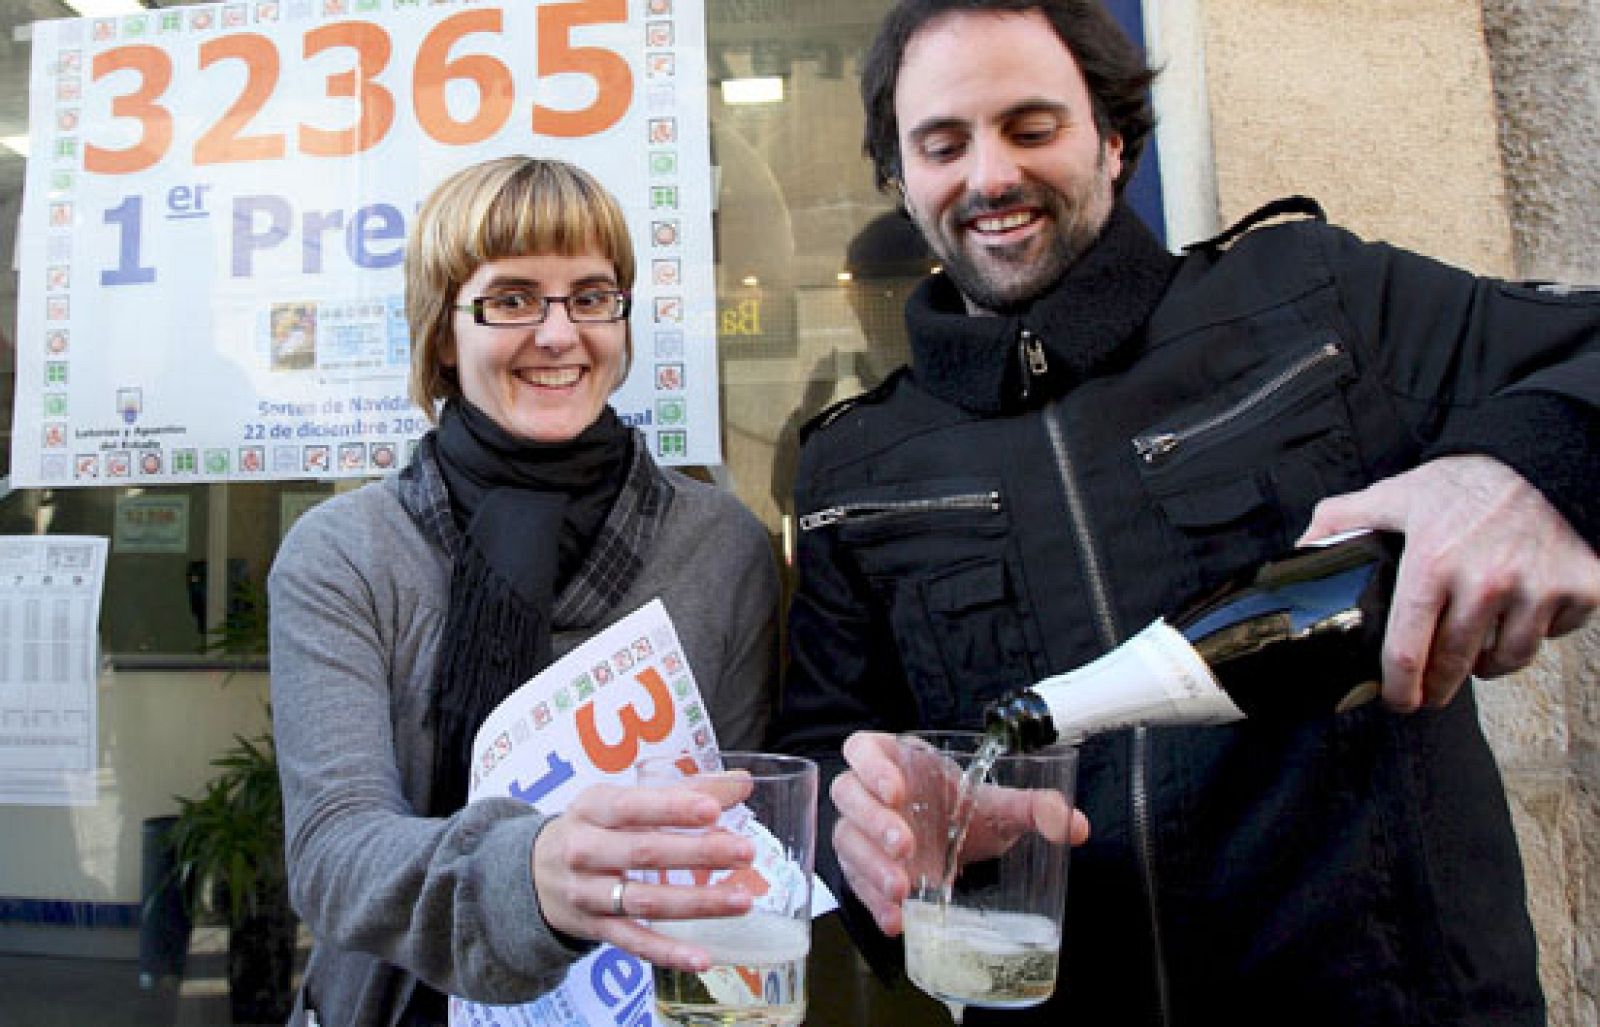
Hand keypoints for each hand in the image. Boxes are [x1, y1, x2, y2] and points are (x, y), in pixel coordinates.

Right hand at [531, 780, 755, 970]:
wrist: (531, 873)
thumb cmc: (594, 828)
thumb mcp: (622, 801)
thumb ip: (682, 791)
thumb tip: (742, 781)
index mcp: (593, 808)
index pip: (633, 806)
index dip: (673, 808)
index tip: (713, 809)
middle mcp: (585, 850)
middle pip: (645, 853)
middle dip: (698, 853)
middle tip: (745, 852)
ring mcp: (588, 894)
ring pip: (645, 901)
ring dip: (697, 903)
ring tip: (742, 900)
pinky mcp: (595, 929)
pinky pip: (635, 943)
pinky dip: (669, 952)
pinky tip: (703, 957)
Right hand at [830, 731, 1088, 936]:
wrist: (958, 848)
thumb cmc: (965, 812)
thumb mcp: (999, 807)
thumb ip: (1035, 808)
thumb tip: (1074, 825)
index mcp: (897, 760)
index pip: (864, 748)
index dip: (872, 766)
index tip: (898, 792)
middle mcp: (871, 793)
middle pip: (849, 795)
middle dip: (874, 822)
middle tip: (906, 847)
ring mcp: (861, 832)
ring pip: (846, 839)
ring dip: (870, 865)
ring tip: (903, 889)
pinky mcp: (861, 869)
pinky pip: (854, 882)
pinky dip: (873, 901)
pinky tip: (896, 919)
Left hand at [1300, 454, 1599, 709]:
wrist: (1547, 455)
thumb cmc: (1469, 481)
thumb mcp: (1397, 493)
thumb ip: (1344, 519)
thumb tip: (1303, 547)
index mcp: (1432, 563)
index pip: (1407, 651)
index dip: (1398, 689)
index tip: (1397, 700)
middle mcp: (1486, 582)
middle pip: (1454, 666)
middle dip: (1437, 687)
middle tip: (1430, 692)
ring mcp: (1536, 589)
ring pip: (1507, 659)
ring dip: (1487, 664)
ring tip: (1474, 652)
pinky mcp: (1581, 589)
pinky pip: (1554, 635)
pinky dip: (1537, 632)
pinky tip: (1521, 614)